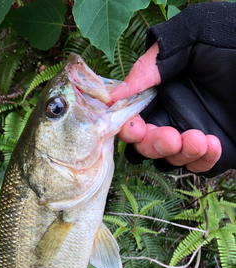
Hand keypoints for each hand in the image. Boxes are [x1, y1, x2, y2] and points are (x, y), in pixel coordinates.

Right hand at [108, 43, 221, 173]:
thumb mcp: (197, 34)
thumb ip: (156, 59)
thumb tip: (116, 94)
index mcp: (164, 87)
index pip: (132, 114)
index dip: (127, 125)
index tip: (133, 127)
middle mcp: (175, 112)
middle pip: (144, 144)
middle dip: (151, 144)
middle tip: (169, 137)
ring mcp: (195, 134)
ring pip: (167, 160)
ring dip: (176, 154)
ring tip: (199, 138)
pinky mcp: (217, 152)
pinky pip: (197, 168)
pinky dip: (201, 161)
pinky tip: (213, 144)